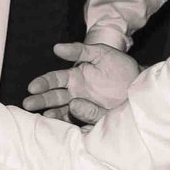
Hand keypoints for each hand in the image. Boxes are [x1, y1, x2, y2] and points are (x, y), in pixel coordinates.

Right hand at [22, 41, 138, 123]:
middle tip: (28, 104)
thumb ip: (80, 50)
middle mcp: (76, 92)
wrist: (141, 84)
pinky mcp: (94, 117)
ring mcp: (85, 106)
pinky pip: (79, 120)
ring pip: (63, 111)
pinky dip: (70, 121)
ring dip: (52, 113)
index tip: (33, 87)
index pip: (54, 80)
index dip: (43, 83)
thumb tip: (56, 48)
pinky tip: (61, 122)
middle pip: (54, 97)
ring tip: (42, 115)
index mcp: (75, 77)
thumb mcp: (101, 53)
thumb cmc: (120, 66)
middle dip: (40, 100)